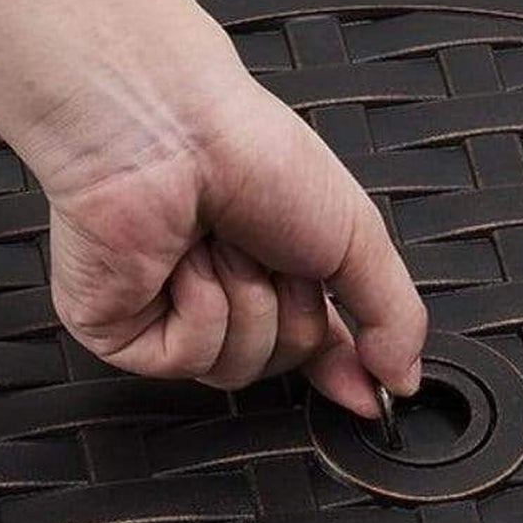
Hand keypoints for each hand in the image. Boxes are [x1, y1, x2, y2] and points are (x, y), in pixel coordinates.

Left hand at [34, 43, 425, 417]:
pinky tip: (182, 262)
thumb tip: (405, 378)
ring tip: (220, 244)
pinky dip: (198, 309)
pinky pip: (187, 358)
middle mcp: (220, 293)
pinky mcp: (117, 331)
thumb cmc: (249, 153)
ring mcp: (165, 315)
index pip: (315, 345)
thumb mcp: (357, 234)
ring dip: (244, 303)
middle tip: (272, 251)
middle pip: (280, 362)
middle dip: (289, 310)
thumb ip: (394, 314)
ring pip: (234, 368)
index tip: (370, 394)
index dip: (344, 369)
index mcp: (275, 268)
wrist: (169, 128)